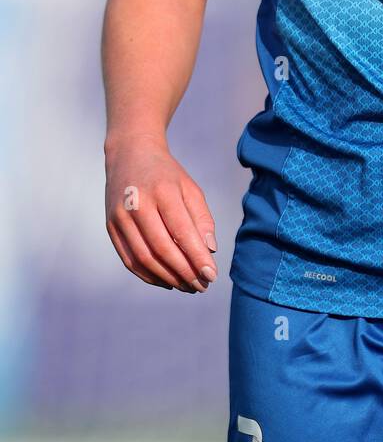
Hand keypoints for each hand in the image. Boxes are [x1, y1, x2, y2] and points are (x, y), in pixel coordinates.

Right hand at [105, 133, 218, 292]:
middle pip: (161, 248)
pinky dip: (149, 275)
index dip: (197, 257)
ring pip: (144, 258)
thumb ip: (202, 218)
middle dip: (184, 272)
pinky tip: (167, 281)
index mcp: (162, 190)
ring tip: (187, 286)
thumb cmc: (167, 174)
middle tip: (202, 286)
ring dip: (168, 278)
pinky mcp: (111, 227)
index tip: (212, 276)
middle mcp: (137, 204)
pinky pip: (129, 260)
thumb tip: (210, 250)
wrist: (130, 154)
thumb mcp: (190, 188)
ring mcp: (120, 217)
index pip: (181, 231)